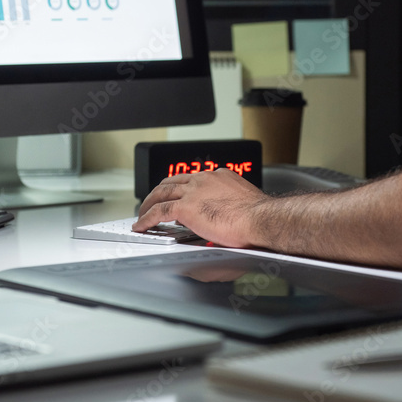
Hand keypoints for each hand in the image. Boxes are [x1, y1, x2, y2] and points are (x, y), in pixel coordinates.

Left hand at [133, 169, 268, 247]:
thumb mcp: (243, 203)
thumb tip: (225, 218)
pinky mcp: (185, 207)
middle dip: (159, 192)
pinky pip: (159, 211)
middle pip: (172, 181)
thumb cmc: (259, 216)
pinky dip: (147, 219)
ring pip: (161, 193)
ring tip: (142, 213)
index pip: (193, 179)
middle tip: (152, 201)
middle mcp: (204, 179)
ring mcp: (193, 191)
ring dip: (149, 204)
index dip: (181, 188)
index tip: (178, 196)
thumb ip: (229, 205)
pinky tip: (142, 226)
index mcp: (219, 176)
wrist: (260, 219)